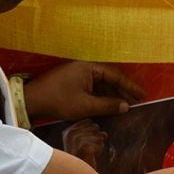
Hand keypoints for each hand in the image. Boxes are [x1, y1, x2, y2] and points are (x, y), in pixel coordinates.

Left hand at [23, 61, 145, 120]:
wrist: (30, 101)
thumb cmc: (58, 101)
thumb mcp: (85, 105)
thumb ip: (107, 105)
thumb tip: (126, 106)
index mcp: (89, 67)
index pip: (116, 76)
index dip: (130, 87)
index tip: (143, 95)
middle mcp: (85, 67)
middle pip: (110, 79)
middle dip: (124, 91)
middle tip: (137, 102)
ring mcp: (78, 74)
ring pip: (102, 84)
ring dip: (113, 95)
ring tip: (125, 106)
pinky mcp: (73, 83)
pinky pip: (93, 88)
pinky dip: (102, 97)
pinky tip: (109, 106)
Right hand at [61, 118, 106, 168]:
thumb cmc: (83, 158)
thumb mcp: (88, 141)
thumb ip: (97, 133)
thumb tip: (104, 134)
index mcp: (68, 131)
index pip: (90, 122)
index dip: (92, 133)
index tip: (83, 144)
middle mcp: (70, 133)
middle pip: (95, 128)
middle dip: (96, 139)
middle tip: (86, 151)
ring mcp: (75, 139)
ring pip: (100, 136)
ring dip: (97, 146)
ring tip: (87, 154)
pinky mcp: (83, 146)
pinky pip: (100, 144)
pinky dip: (99, 151)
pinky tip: (89, 157)